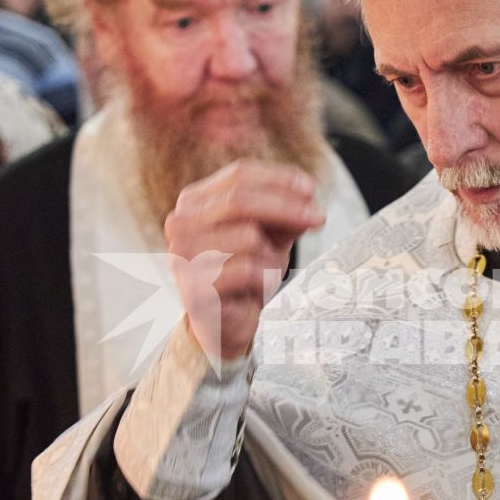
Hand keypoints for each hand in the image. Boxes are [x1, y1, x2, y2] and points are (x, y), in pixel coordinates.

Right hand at [163, 161, 324, 361]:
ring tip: (267, 271)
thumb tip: (306, 198)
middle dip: (286, 207)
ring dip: (272, 255)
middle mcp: (180, 224)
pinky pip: (247, 270)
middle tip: (318, 218)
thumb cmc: (246, 273)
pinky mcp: (194, 289)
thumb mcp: (270, 235)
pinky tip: (258, 289)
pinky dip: (264, 279)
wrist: (227, 324)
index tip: (310, 189)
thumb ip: (283, 214)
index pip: (237, 175)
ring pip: (247, 236)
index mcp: (194, 202)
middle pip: (239, 199)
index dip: (278, 179)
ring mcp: (182, 257)